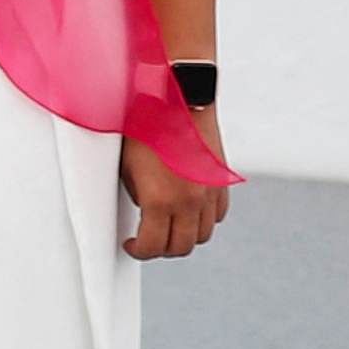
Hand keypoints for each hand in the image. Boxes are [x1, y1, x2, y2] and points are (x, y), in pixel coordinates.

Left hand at [122, 115, 230, 260]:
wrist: (177, 97)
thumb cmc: (143, 126)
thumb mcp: (127, 167)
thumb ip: (139, 197)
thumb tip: (144, 214)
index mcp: (161, 200)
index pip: (153, 246)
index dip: (139, 251)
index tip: (130, 245)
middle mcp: (191, 201)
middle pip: (182, 246)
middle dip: (161, 249)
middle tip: (146, 241)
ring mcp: (210, 191)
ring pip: (202, 234)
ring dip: (184, 236)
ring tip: (165, 226)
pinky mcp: (221, 180)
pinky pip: (217, 214)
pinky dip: (203, 219)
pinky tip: (187, 210)